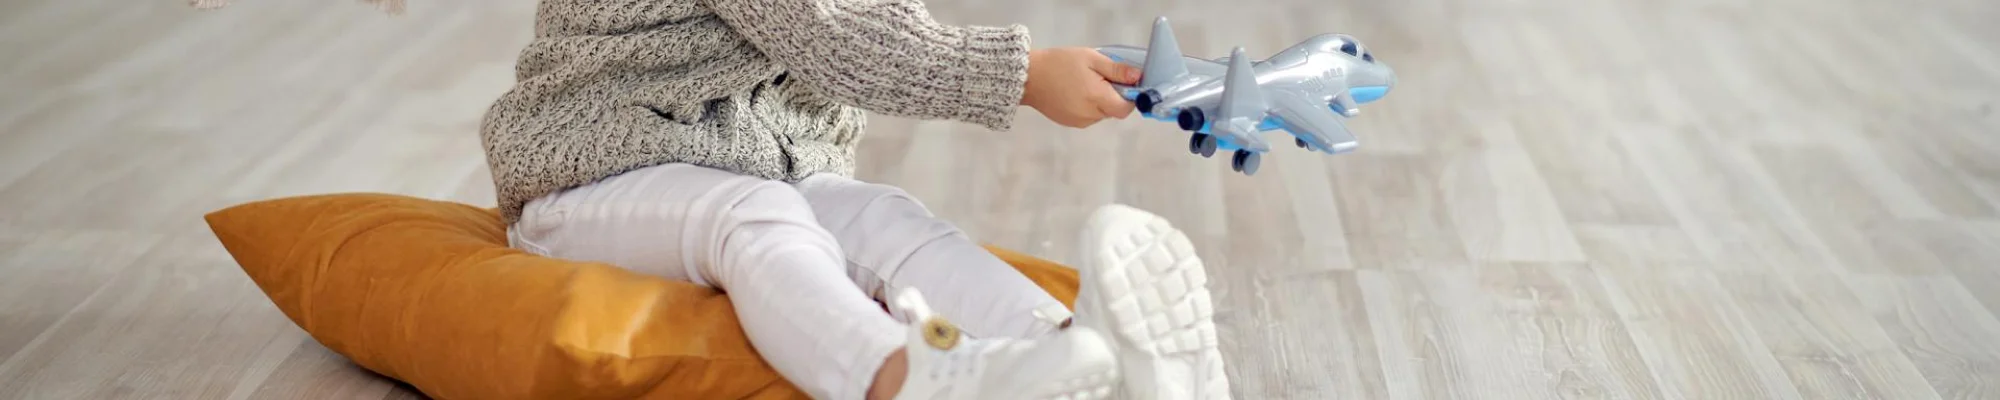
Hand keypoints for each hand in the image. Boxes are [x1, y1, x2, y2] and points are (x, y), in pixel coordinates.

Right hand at [1021, 47, 1140, 128]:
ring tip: (1083, 83)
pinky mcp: (1068, 122)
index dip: (1129, 97)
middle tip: (1099, 78)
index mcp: (1097, 99)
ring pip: (1100, 114)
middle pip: (1113, 111)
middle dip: (1112, 96)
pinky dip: (1086, 106)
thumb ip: (1117, 70)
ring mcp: (1078, 121)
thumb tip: (1138, 78)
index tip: (1123, 83)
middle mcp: (1090, 115)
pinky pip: (1087, 116)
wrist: (1027, 77)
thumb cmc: (1059, 63)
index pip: (1125, 109)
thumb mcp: (1091, 59)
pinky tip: (1074, 92)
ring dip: (1099, 101)